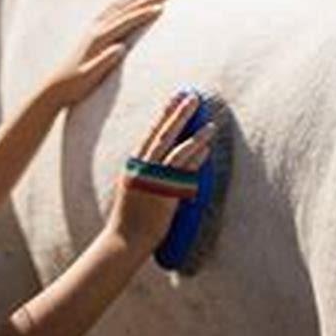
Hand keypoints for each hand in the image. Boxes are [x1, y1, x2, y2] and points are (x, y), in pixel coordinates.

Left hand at [44, 0, 168, 109]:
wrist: (56, 86)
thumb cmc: (75, 84)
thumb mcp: (90, 76)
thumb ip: (104, 62)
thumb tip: (120, 48)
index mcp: (98, 39)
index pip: (125, 22)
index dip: (143, 14)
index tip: (160, 7)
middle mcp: (95, 29)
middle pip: (124, 9)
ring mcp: (93, 28)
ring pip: (118, 6)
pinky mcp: (91, 31)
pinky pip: (111, 10)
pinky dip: (123, 1)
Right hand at [106, 92, 215, 253]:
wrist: (125, 239)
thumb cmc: (131, 215)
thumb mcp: (134, 185)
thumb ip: (146, 169)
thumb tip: (165, 156)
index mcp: (134, 163)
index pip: (151, 132)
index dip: (164, 113)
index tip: (174, 97)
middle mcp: (142, 167)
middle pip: (162, 134)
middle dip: (178, 114)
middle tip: (192, 97)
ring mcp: (153, 179)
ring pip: (176, 151)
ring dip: (195, 136)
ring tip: (211, 124)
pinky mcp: (164, 193)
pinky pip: (183, 173)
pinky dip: (195, 159)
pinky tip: (207, 150)